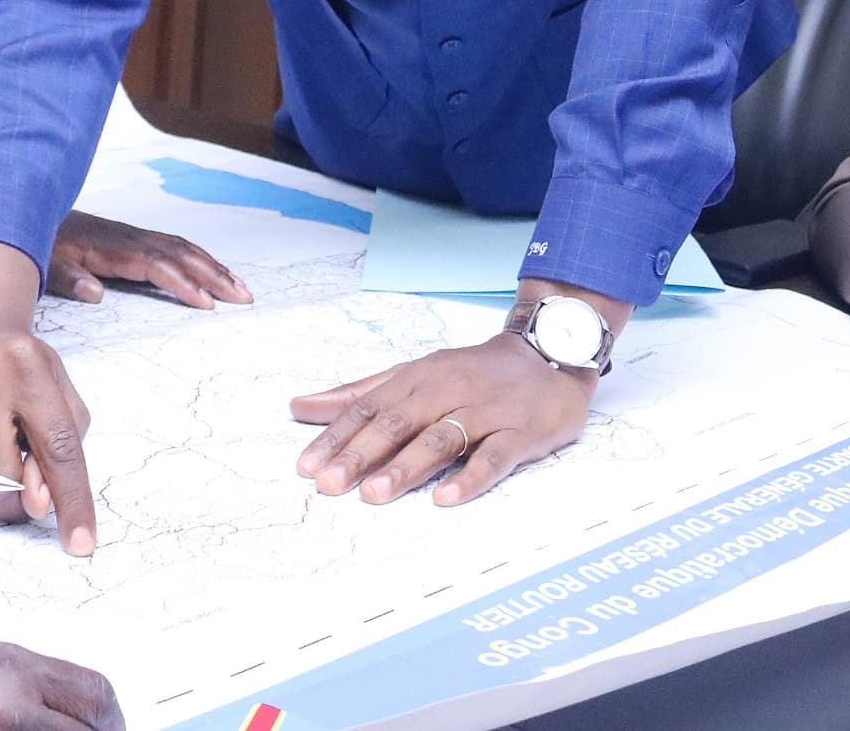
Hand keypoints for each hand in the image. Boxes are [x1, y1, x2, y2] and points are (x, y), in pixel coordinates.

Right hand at [0, 241, 97, 554]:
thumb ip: (61, 448)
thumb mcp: (57, 392)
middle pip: (4, 479)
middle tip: (26, 485)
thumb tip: (39, 505)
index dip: (71, 501)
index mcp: (26, 369)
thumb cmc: (20, 367)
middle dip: (21, 501)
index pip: (57, 448)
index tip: (81, 544)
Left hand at [50, 210, 249, 307]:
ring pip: (184, 250)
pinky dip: (200, 259)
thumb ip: (67, 278)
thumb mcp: (45, 262)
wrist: (32, 211)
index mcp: (113, 247)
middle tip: (244, 298)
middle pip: (182, 255)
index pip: (157, 265)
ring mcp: (136, 237)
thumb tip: (95, 294)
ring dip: (215, 268)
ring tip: (242, 289)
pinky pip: (176, 248)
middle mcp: (132, 239)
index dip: (183, 284)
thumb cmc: (41, 242)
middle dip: (215, 276)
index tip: (206, 303)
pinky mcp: (135, 239)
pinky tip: (214, 271)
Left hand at [292, 332, 594, 506]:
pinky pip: (494, 456)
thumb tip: (300, 407)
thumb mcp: (414, 374)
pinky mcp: (520, 431)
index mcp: (417, 377)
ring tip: (376, 494)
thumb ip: (360, 393)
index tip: (306, 466)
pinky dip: (470, 476)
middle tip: (330, 485)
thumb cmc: (473, 372)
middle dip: (360, 455)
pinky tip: (446, 498)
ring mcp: (485, 410)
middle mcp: (447, 390)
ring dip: (406, 466)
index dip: (336, 437)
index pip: (369, 407)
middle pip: (398, 422)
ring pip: (440, 438)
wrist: (549, 352)